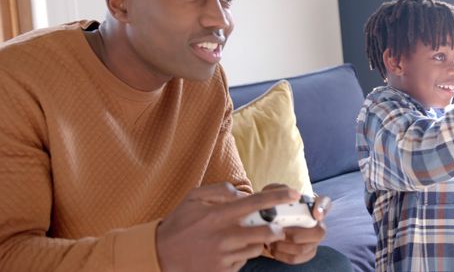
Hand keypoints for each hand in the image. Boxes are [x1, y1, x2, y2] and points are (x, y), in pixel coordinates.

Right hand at [156, 183, 298, 271]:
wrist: (160, 255)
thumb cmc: (179, 223)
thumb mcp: (194, 197)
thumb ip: (220, 190)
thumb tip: (243, 193)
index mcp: (219, 215)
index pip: (256, 203)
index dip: (278, 198)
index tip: (294, 194)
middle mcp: (225, 236)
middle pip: (265, 232)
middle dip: (276, 228)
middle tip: (275, 224)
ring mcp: (225, 256)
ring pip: (256, 248)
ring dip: (256, 241)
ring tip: (240, 237)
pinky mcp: (224, 271)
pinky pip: (243, 261)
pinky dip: (242, 254)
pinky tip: (228, 250)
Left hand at [261, 184, 331, 264]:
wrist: (270, 220)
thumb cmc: (275, 205)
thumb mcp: (274, 193)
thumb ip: (278, 189)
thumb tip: (288, 193)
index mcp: (313, 205)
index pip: (326, 203)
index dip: (323, 209)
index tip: (316, 214)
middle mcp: (318, 223)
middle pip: (319, 233)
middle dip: (297, 234)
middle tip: (281, 231)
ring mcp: (314, 240)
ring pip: (304, 248)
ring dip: (285, 246)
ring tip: (271, 241)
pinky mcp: (306, 253)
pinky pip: (296, 258)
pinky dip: (282, 255)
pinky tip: (273, 248)